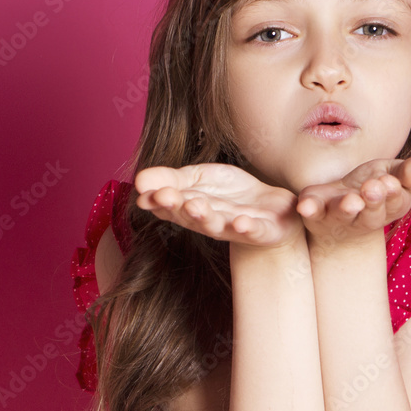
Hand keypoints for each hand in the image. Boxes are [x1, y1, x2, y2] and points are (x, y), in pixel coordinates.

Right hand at [134, 163, 302, 247]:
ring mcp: (234, 229)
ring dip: (205, 217)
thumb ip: (170, 178)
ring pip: (217, 225)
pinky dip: (247, 228)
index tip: (144, 193)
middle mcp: (209, 223)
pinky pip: (253, 231)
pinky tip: (241, 222)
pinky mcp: (261, 232)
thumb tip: (138, 179)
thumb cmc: (230, 196)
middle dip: (178, 206)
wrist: (272, 211)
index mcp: (190, 209)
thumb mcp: (197, 180)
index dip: (156, 201)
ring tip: (196, 206)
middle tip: (166, 195)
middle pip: (190, 217)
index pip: (169, 207)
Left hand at [296, 157, 410, 249]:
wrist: (342, 210)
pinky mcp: (316, 214)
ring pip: (344, 214)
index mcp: (389, 206)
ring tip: (350, 200)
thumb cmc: (373, 187)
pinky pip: (312, 212)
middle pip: (372, 213)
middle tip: (372, 188)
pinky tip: (305, 205)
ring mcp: (339, 217)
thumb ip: (408, 172)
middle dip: (373, 201)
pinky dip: (309, 209)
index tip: (390, 182)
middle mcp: (365, 217)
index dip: (393, 193)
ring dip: (347, 208)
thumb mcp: (394, 175)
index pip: (396, 202)